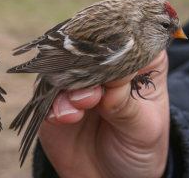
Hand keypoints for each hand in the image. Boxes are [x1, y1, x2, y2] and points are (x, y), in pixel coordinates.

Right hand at [39, 51, 169, 177]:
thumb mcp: (145, 128)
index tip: (113, 70)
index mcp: (134, 65)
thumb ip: (128, 104)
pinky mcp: (53, 102)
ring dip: (67, 89)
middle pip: (88, 50)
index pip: (126, 40)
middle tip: (90, 98)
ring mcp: (75, 84)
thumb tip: (111, 77)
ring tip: (76, 111)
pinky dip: (52, 104)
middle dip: (85, 69)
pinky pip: (43, 94)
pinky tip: (64, 118)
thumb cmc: (138, 148)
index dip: (116, 48)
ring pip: (61, 68)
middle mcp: (102, 69)